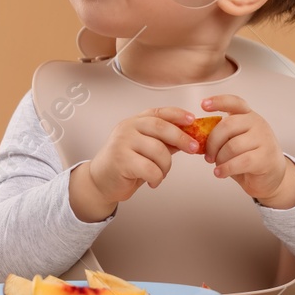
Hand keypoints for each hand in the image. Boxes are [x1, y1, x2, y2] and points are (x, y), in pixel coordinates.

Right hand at [69, 105, 204, 221]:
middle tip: (193, 148)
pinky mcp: (121, 159)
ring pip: (159, 151)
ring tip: (160, 174)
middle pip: (162, 128)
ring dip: (166, 166)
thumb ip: (164, 141)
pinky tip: (152, 181)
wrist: (101, 181)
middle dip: (182, 138)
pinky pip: (150, 169)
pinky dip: (157, 178)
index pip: (159, 112)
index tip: (193, 119)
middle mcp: (128, 127)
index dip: (178, 114)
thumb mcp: (147, 149)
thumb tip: (190, 137)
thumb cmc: (126, 164)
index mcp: (136, 122)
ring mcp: (123, 142)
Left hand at [199, 94, 294, 207]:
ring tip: (218, 167)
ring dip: (220, 159)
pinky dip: (226, 169)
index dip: (218, 101)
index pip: (234, 102)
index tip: (203, 105)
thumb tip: (199, 138)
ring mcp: (264, 139)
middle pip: (227, 125)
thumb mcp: (236, 141)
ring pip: (232, 146)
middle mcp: (257, 123)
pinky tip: (220, 173)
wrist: (272, 176)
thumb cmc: (249, 157)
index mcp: (248, 116)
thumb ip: (223, 136)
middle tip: (208, 156)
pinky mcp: (266, 157)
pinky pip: (240, 162)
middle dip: (212, 143)